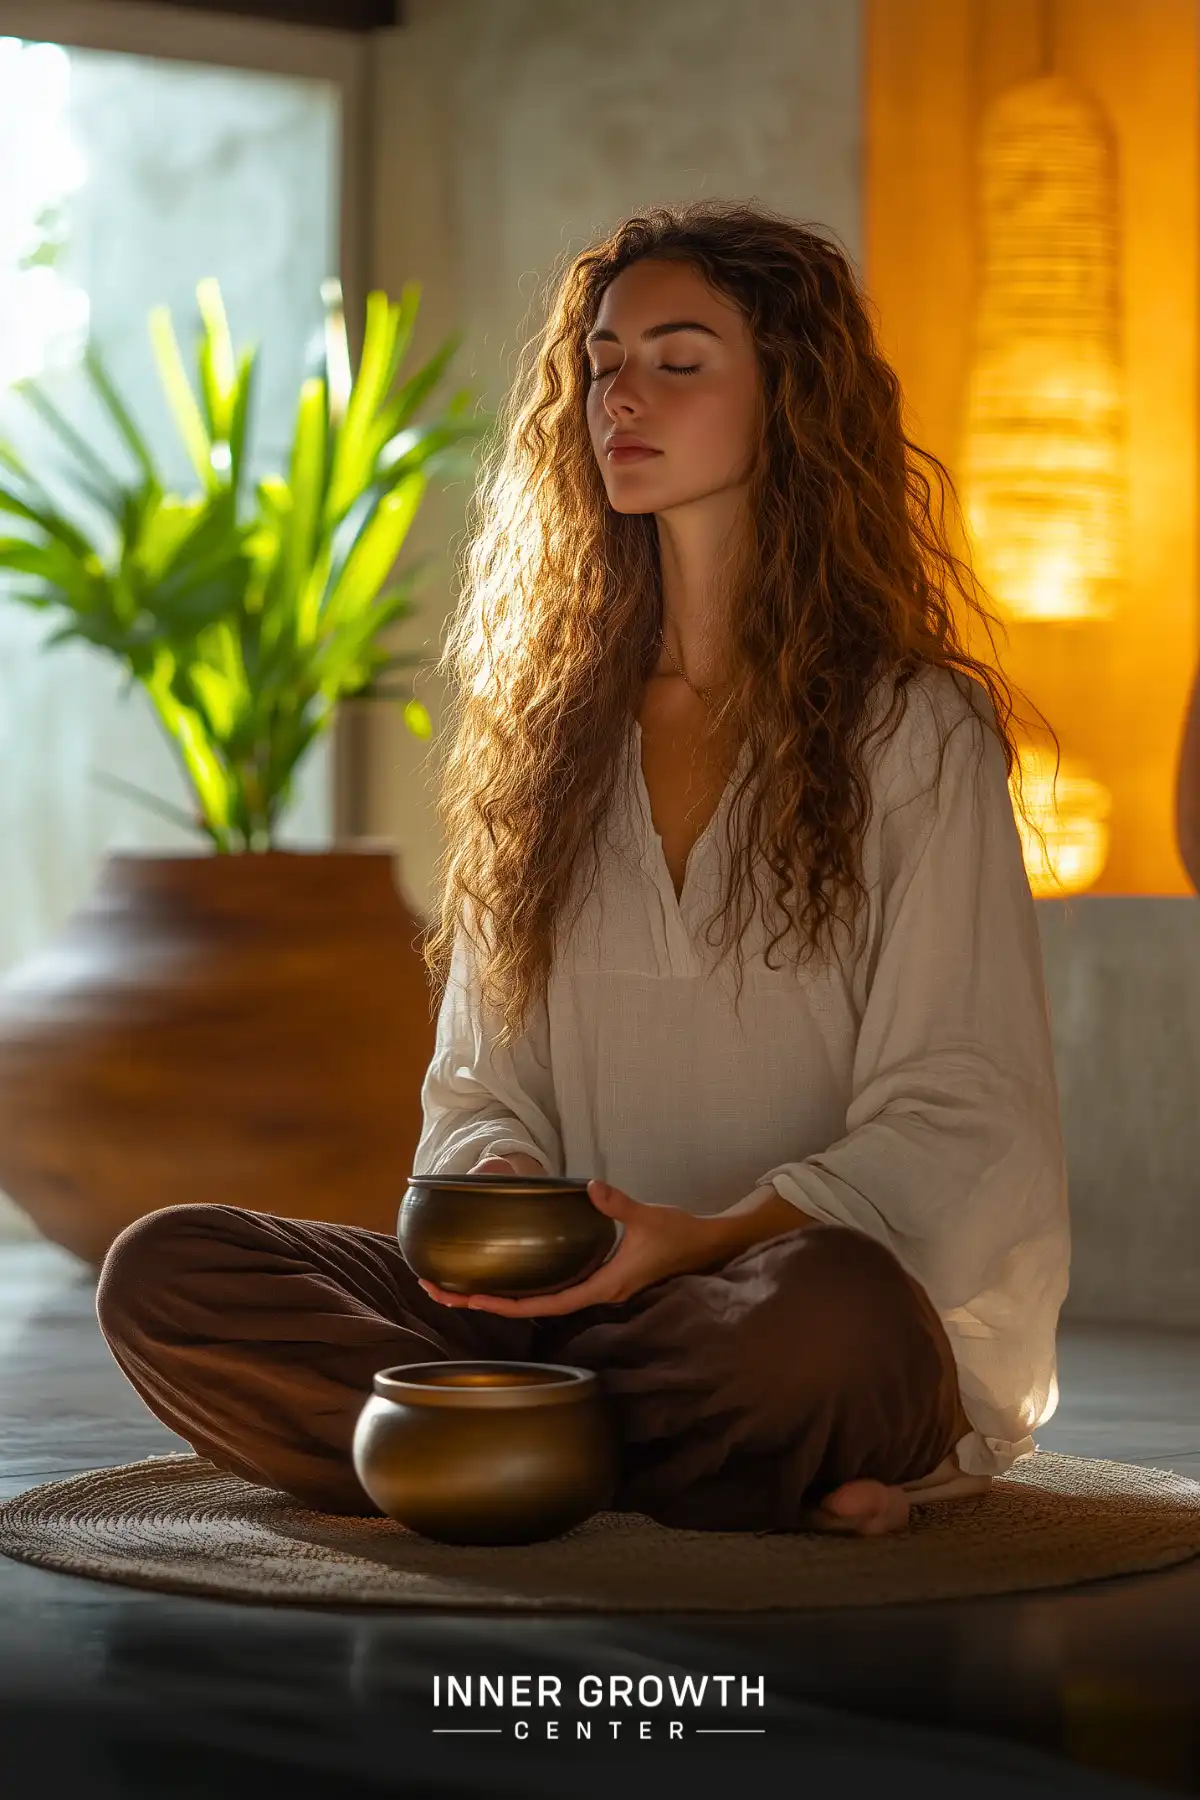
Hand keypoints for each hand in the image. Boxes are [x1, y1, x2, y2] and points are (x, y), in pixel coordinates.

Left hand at [415, 1173, 723, 1317]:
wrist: (705, 1246)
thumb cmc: (678, 1234)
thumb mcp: (648, 1217)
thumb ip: (618, 1205)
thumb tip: (591, 1188)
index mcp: (601, 1286)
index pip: (544, 1305)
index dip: (506, 1305)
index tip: (471, 1299)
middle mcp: (593, 1294)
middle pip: (530, 1308)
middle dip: (485, 1302)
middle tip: (438, 1292)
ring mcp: (595, 1289)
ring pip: (539, 1301)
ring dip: (500, 1296)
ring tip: (458, 1287)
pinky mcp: (599, 1279)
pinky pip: (553, 1289)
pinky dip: (524, 1287)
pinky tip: (507, 1277)